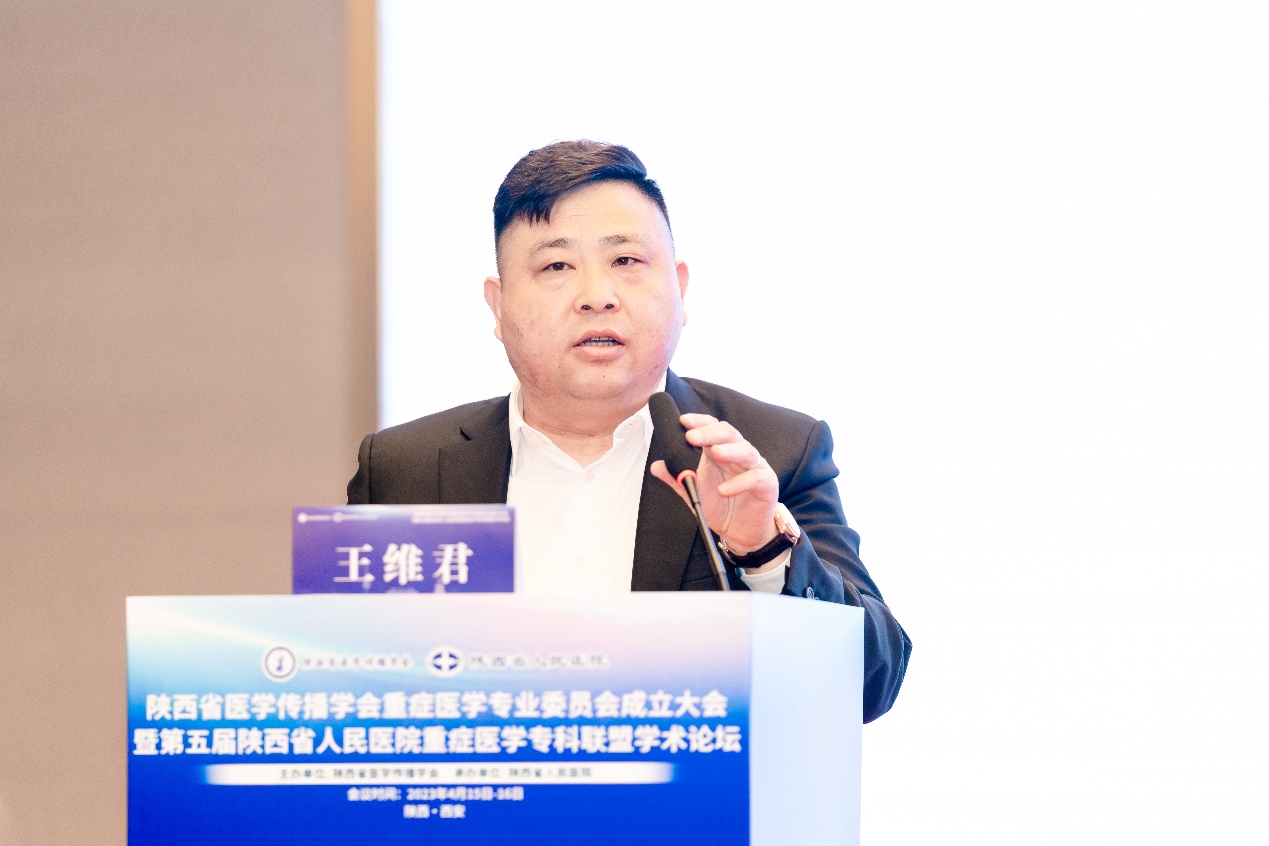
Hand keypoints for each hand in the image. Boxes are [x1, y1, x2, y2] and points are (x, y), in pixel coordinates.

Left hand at [650, 413, 779, 553]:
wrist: (740, 533)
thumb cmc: (720, 507)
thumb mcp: (694, 493)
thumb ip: (676, 478)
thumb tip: (656, 466)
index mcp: (721, 451)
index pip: (713, 428)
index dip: (700, 422)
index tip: (683, 421)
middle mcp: (739, 455)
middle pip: (729, 434)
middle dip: (710, 433)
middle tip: (692, 436)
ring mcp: (755, 468)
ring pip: (746, 451)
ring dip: (729, 451)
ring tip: (714, 453)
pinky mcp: (767, 485)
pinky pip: (756, 478)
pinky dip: (739, 482)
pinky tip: (723, 490)